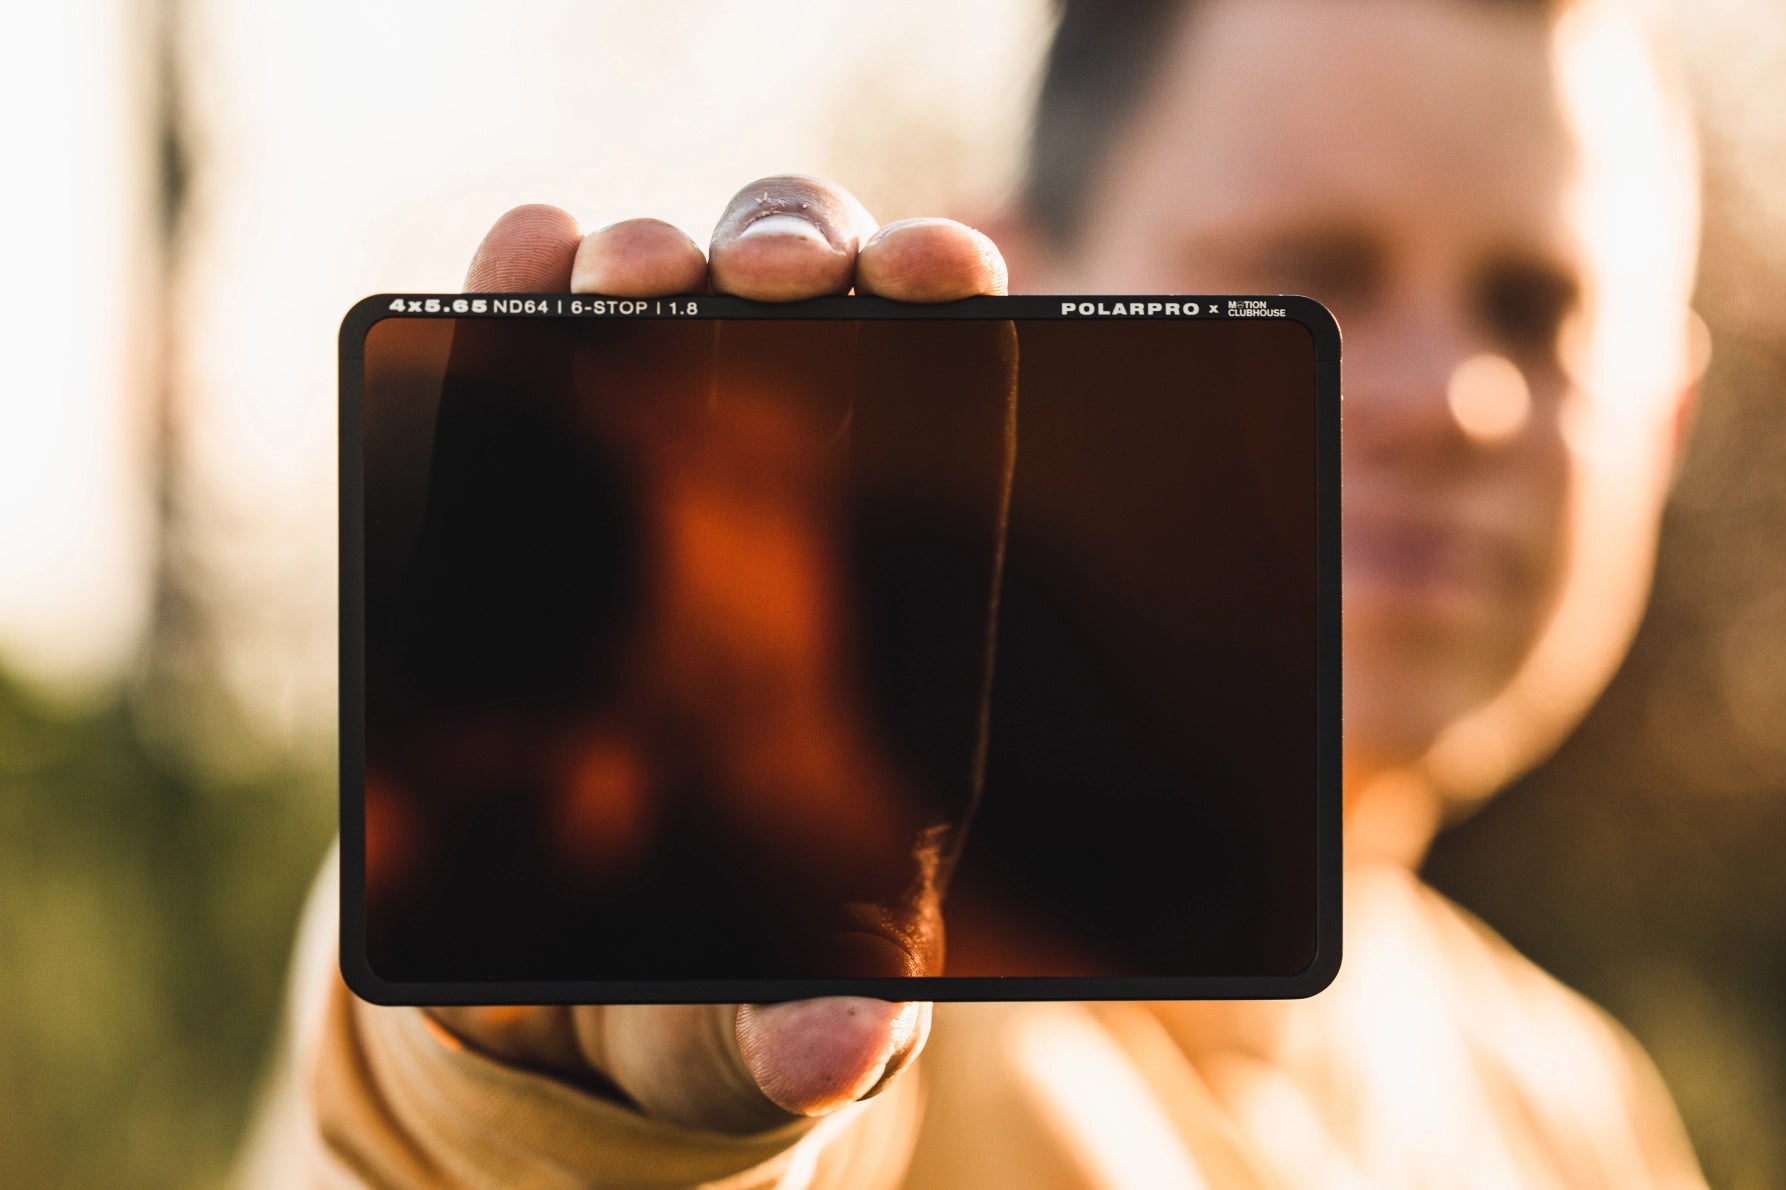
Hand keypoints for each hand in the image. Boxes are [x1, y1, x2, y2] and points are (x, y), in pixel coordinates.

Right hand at [420, 175, 1005, 1133]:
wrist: (549, 961)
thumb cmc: (709, 944)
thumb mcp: (764, 991)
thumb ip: (804, 1022)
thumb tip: (842, 1048)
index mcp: (883, 564)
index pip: (934, 383)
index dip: (941, 303)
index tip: (952, 283)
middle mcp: (774, 464)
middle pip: (805, 290)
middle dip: (794, 249)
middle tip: (778, 285)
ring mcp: (637, 437)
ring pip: (667, 277)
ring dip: (652, 252)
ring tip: (630, 282)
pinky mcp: (507, 448)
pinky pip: (514, 323)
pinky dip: (516, 275)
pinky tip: (514, 274)